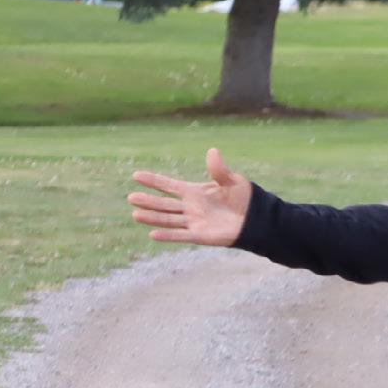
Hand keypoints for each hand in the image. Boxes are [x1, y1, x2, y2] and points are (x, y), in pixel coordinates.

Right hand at [128, 148, 252, 246]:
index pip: (169, 185)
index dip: (154, 180)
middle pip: (164, 203)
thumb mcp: (232, 180)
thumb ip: (219, 169)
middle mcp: (190, 207)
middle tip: (131, 197)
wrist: (255, 218)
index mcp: (194, 191)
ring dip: (152, 217)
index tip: (136, 175)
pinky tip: (152, 234)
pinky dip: (167, 235)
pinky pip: (180, 235)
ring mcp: (193, 221)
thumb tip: (212, 151)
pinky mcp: (200, 235)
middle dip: (148, 201)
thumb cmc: (244, 198)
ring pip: (168, 219)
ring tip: (136, 214)